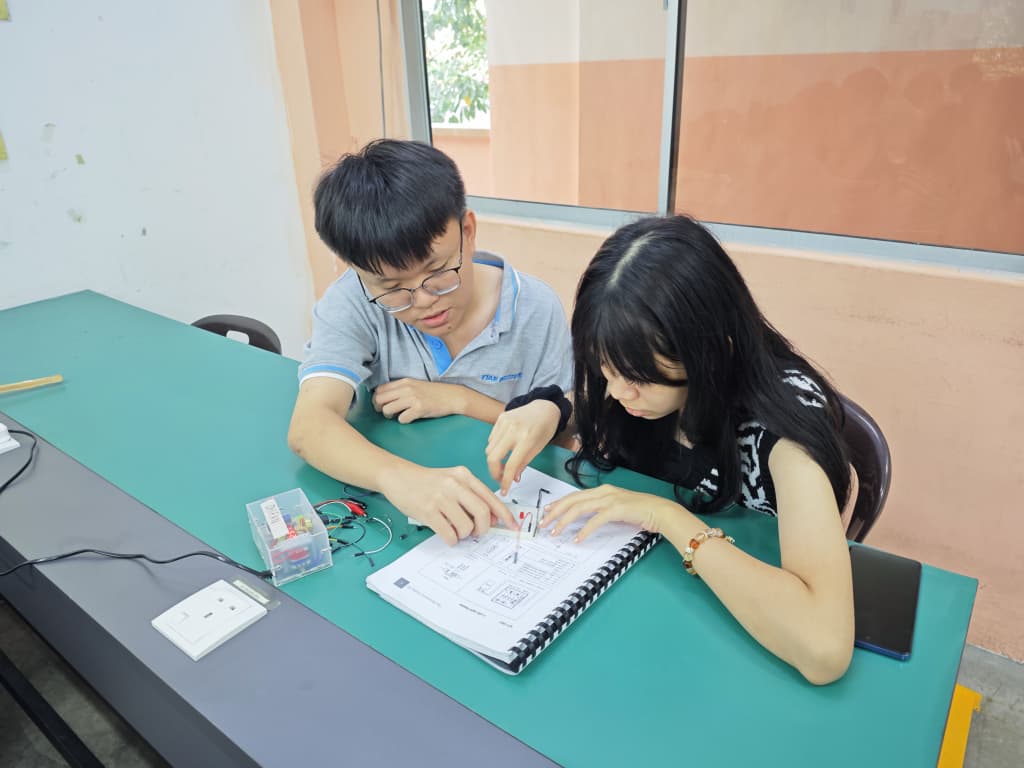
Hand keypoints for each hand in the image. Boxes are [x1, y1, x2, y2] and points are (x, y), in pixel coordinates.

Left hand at [372, 379, 464, 422]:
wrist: (453, 396)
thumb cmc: (434, 393)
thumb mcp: (415, 385)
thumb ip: (400, 389)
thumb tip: (384, 398)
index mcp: (404, 382)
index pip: (379, 389)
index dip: (377, 399)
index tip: (382, 405)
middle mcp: (406, 388)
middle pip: (379, 399)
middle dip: (380, 408)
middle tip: (388, 413)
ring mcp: (413, 398)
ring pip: (387, 409)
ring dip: (390, 415)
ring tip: (398, 416)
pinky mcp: (420, 409)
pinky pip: (402, 419)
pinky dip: (404, 421)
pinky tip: (410, 418)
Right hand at [381, 465, 516, 545]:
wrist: (398, 476)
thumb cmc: (427, 482)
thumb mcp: (452, 480)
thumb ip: (471, 495)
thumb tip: (492, 518)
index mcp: (464, 476)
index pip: (491, 498)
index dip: (505, 515)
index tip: (513, 527)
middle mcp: (455, 484)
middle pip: (483, 513)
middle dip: (483, 529)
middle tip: (476, 532)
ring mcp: (441, 497)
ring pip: (466, 526)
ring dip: (464, 535)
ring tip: (456, 530)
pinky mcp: (428, 511)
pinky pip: (449, 534)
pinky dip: (451, 540)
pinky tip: (446, 534)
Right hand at [485, 400, 560, 493]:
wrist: (544, 407)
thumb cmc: (545, 429)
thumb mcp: (538, 448)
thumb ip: (524, 464)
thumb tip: (513, 479)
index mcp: (527, 439)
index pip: (510, 464)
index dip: (505, 480)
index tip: (504, 490)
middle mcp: (513, 429)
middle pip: (492, 457)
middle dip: (494, 472)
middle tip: (500, 478)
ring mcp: (505, 422)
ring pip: (489, 449)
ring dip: (494, 460)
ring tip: (504, 463)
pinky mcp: (500, 418)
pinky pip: (491, 439)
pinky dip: (494, 448)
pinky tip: (504, 448)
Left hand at [541, 485, 678, 542]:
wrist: (661, 511)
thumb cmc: (641, 512)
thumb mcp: (616, 508)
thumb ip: (601, 511)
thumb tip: (584, 521)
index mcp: (603, 490)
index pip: (574, 496)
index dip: (559, 504)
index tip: (547, 512)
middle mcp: (604, 492)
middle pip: (572, 500)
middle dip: (555, 512)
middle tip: (544, 524)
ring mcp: (610, 499)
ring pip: (579, 508)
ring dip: (565, 521)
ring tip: (556, 532)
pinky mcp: (617, 509)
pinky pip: (595, 520)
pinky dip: (584, 530)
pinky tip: (578, 539)